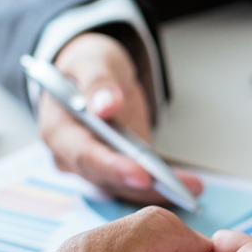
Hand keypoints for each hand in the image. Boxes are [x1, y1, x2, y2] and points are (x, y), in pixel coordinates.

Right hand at [41, 32, 203, 205]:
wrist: (91, 74)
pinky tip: (190, 184)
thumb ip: (98, 82)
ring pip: (124, 187)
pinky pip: (136, 185)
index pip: (84, 154)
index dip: (112, 166)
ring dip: (158, 190)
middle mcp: (70, 157)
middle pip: (106, 178)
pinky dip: (161, 187)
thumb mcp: (92, 61)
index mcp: (58, 130)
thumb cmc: (88, 65)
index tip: (141, 173)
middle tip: (178, 188)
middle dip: (142, 186)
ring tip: (193, 186)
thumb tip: (106, 106)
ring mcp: (92, 167)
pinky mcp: (114, 170)